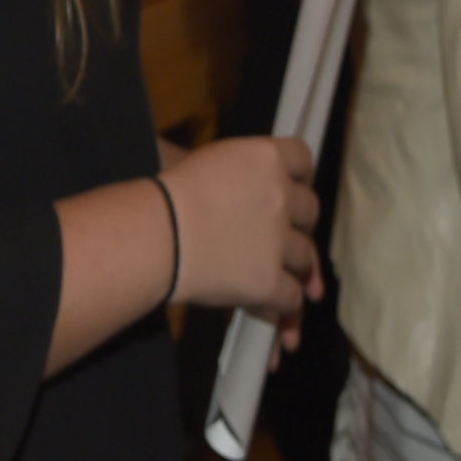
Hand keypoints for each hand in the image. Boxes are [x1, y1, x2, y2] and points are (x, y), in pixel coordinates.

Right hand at [161, 135, 319, 322]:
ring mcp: (280, 242)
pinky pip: (290, 297)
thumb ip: (235, 172)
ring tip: (260, 270)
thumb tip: (242, 189)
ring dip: (287, 265)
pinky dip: (280, 304)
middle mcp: (282, 196)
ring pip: (304, 258)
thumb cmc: (162, 194)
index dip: (296, 175)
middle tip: (271, 232)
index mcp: (265, 158)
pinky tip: (264, 304)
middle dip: (294, 223)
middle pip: (309, 210)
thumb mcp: (202, 163)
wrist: (151, 233)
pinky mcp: (269, 282)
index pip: (301, 156)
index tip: (285, 186)